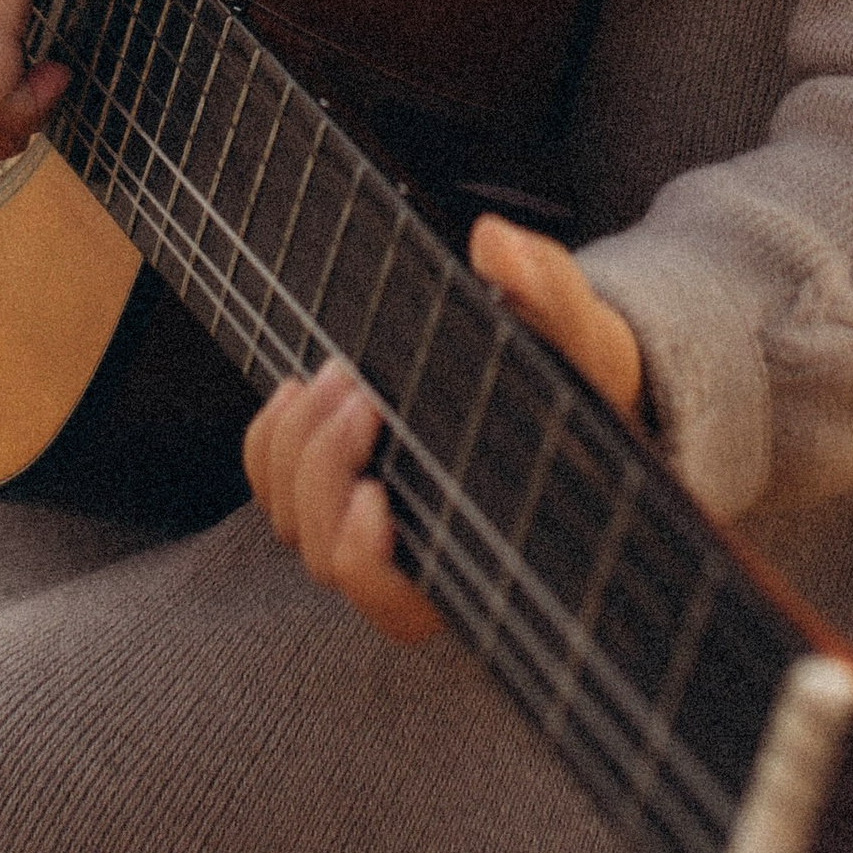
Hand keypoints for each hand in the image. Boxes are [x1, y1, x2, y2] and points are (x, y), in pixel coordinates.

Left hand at [243, 215, 643, 645]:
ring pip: (294, 525)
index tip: (376, 499)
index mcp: (480, 550)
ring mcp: (375, 524)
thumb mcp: (581, 335)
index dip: (369, 568)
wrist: (566, 376)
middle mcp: (417, 554)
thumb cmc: (581, 376)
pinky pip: (276, 488)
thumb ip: (548, 290)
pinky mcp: (344, 486)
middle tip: (362, 393)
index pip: (401, 609)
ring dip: (295, 449)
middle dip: (326, 472)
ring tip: (336, 374)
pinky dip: (270, 443)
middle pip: (328, 559)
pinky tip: (295, 388)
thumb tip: (493, 243)